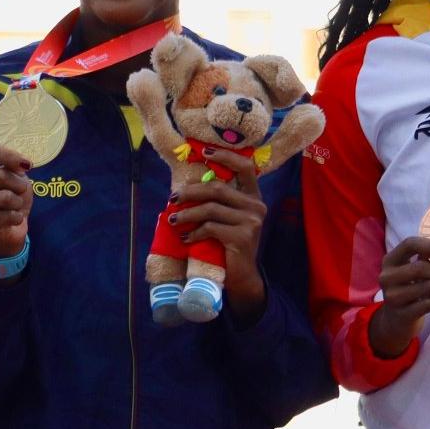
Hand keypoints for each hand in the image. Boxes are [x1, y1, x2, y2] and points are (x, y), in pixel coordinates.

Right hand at [0, 144, 32, 258]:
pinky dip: (17, 217)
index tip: (27, 165)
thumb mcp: (16, 175)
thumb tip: (23, 164)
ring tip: (15, 205)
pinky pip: (7, 216)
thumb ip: (15, 166)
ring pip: (5, 197)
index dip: (9, 156)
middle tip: (21, 191)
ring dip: (18, 202)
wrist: (10, 224)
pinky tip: (12, 217)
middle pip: (0, 175)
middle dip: (19, 185)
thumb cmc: (12, 193)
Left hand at [171, 149, 269, 317]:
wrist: (241, 276)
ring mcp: (252, 221)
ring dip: (187, 214)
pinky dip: (194, 233)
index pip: (246, 167)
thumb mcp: (226, 218)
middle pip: (218, 188)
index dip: (225, 157)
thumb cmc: (228, 244)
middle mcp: (256, 206)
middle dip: (191, 192)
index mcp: (253, 197)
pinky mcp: (243, 237)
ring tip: (173, 221)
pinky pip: (210, 228)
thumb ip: (217, 201)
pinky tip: (186, 239)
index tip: (204, 152)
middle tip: (173, 198)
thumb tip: (185, 186)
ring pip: (211, 209)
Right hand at [366, 237, 429, 359]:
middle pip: (421, 267)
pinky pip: (429, 304)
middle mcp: (387, 277)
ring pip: (428, 287)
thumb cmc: (410, 289)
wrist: (396, 320)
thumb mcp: (413, 272)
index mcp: (390, 260)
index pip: (410, 244)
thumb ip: (429, 260)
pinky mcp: (402, 314)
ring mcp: (393, 296)